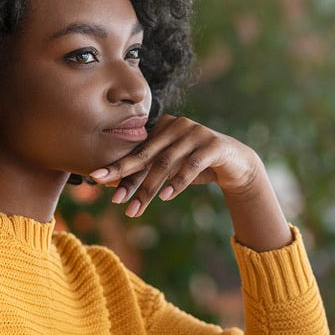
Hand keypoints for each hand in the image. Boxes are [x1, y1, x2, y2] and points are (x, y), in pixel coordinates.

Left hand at [88, 114, 262, 217]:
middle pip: (147, 154)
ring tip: (135, 209)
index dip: (120, 168)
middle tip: (110, 194)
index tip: (98, 181)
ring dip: (149, 188)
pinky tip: (166, 196)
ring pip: (166, 163)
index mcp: (164, 125)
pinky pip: (192, 165)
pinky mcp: (214, 145)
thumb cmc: (198, 166)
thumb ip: (149, 170)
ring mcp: (197, 132)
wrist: (237, 163)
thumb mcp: (172, 167)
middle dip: (126, 176)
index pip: (139, 150)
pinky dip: (178, 182)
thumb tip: (115, 185)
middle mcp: (178, 124)